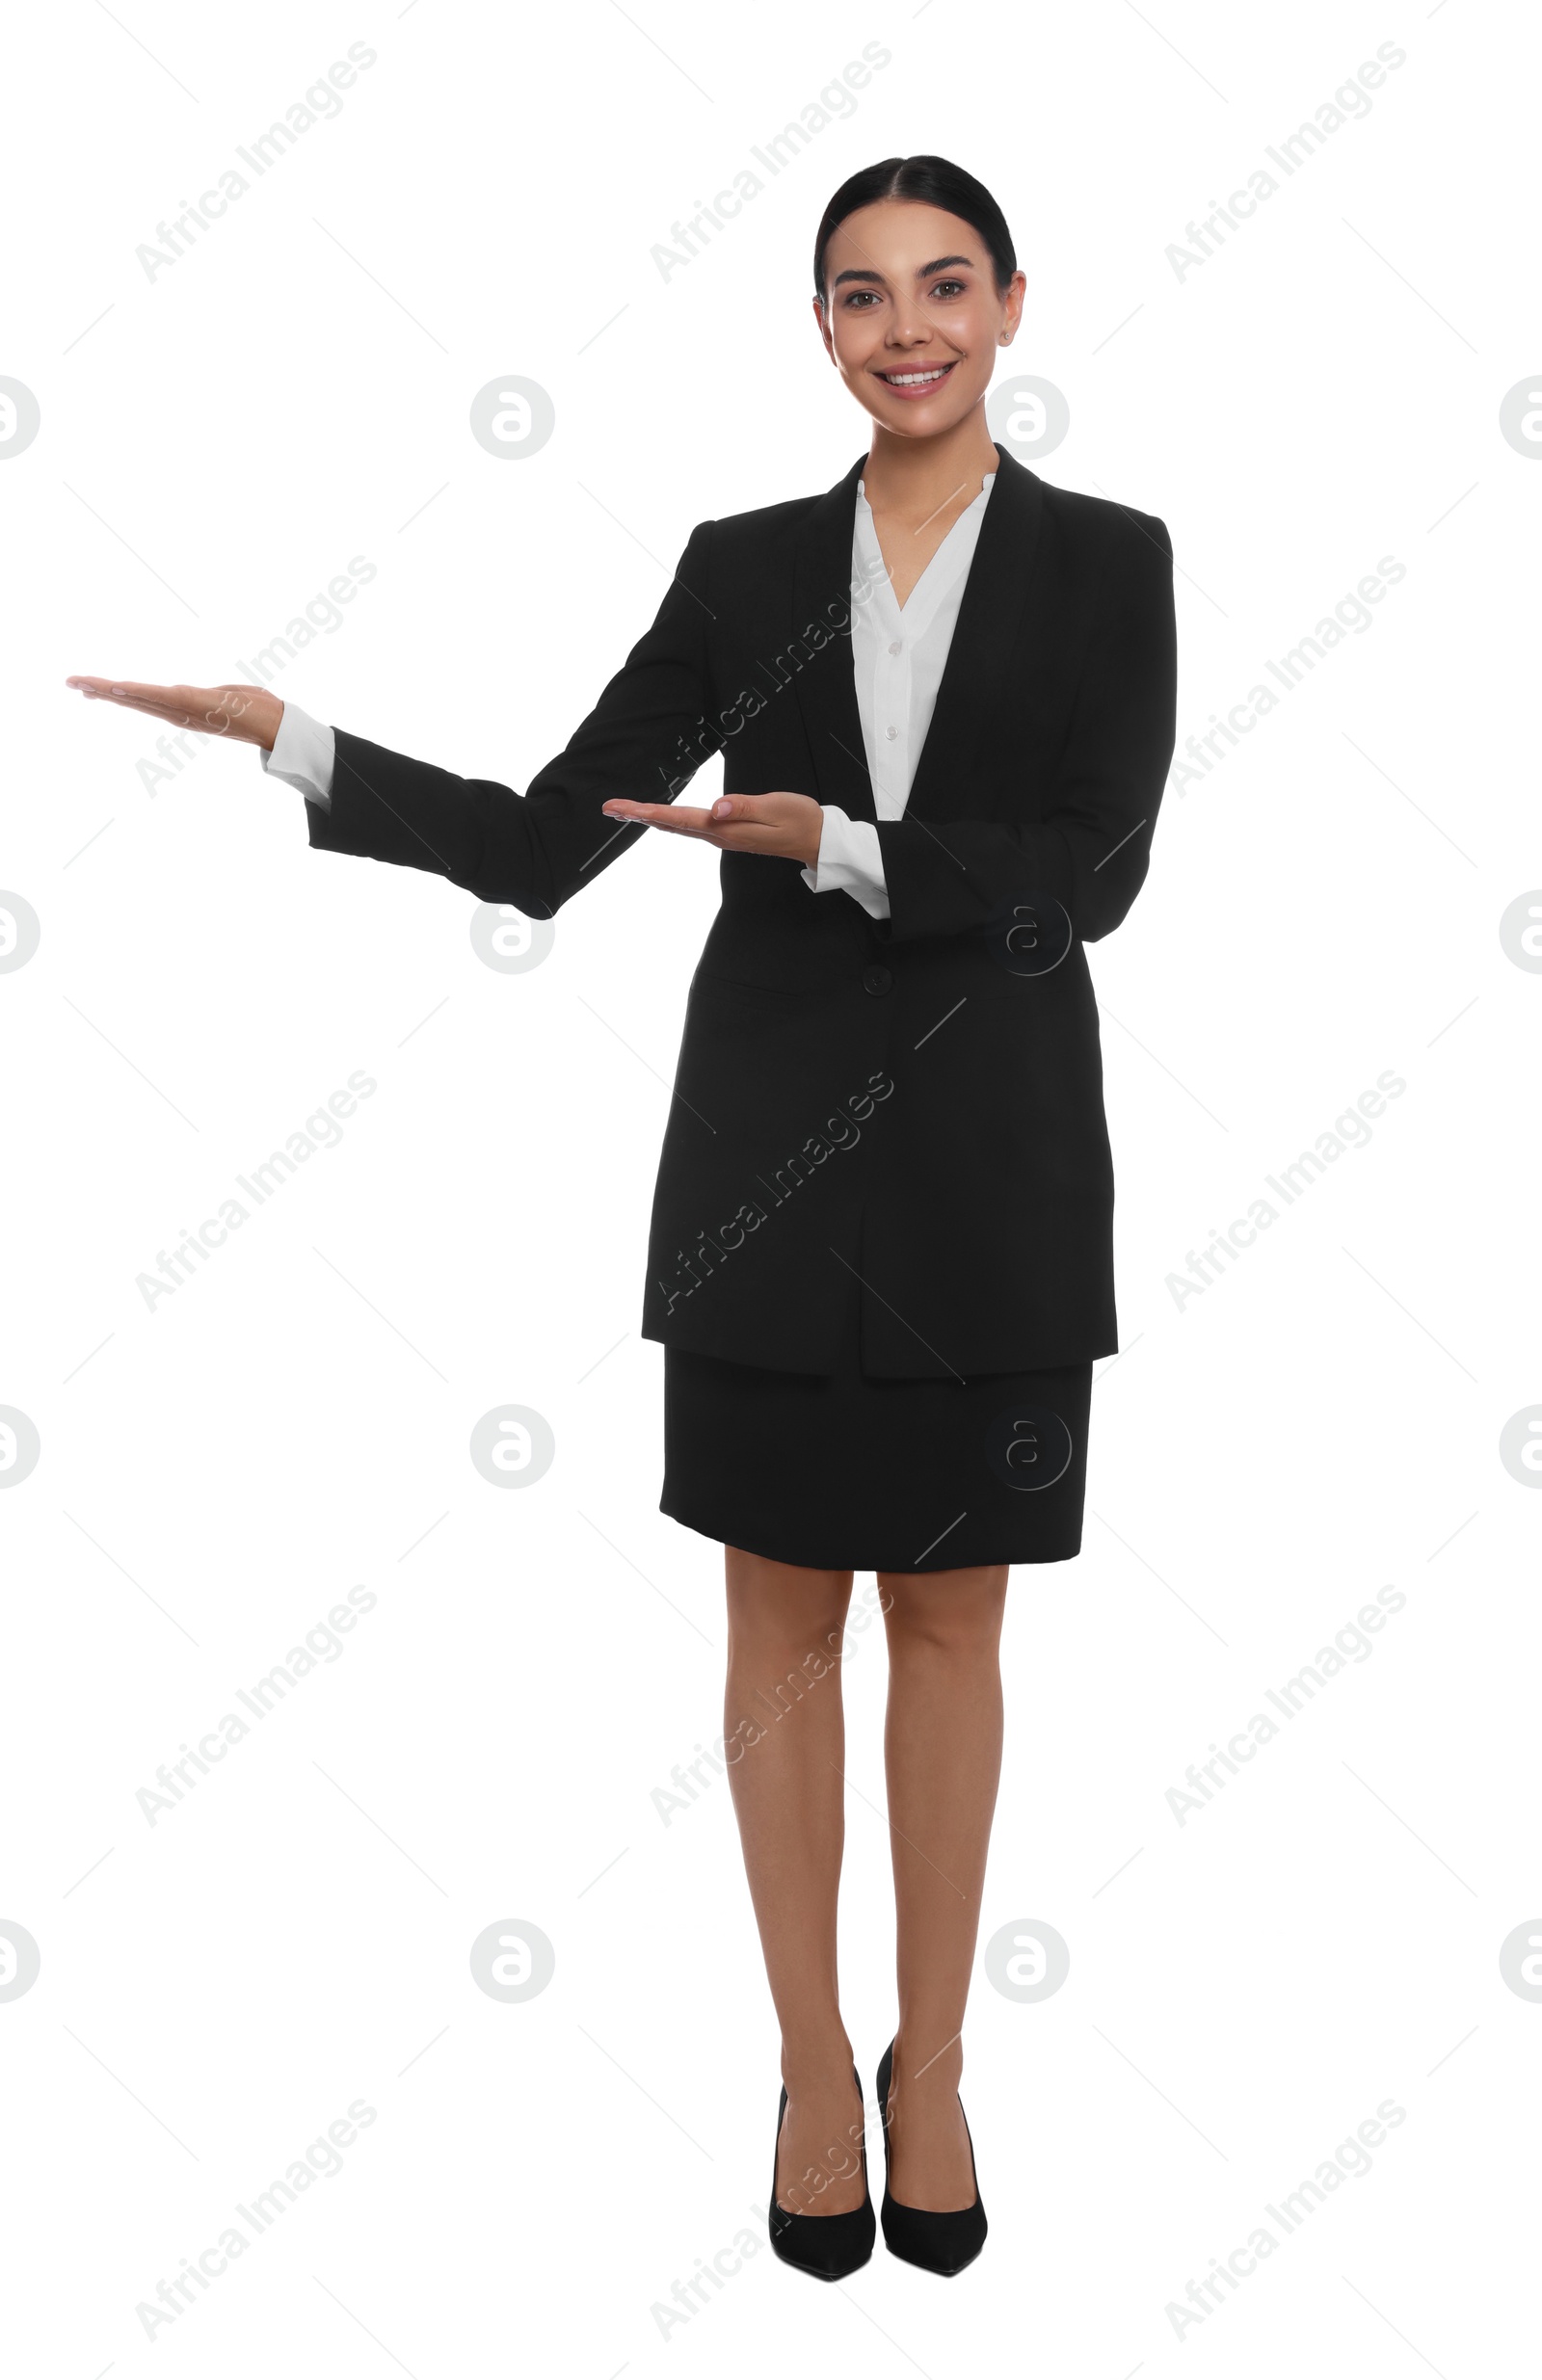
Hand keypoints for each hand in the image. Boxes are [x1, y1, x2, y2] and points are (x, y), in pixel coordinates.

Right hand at [65, 676, 283, 750]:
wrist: (276, 724)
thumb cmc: (257, 710)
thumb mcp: (230, 697)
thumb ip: (217, 696)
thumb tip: (219, 694)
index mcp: (183, 710)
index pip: (143, 700)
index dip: (117, 694)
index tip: (90, 688)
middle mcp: (178, 713)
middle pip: (132, 700)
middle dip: (100, 692)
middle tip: (70, 682)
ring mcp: (182, 709)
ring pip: (138, 698)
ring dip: (108, 690)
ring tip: (81, 683)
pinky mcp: (191, 704)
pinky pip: (157, 697)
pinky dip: (135, 692)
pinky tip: (115, 688)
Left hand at [601, 788, 823, 867]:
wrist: (818, 840)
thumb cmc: (801, 820)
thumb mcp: (777, 808)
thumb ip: (744, 807)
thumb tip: (715, 808)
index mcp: (726, 829)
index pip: (679, 819)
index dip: (648, 813)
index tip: (623, 808)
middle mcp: (719, 836)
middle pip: (670, 825)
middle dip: (638, 816)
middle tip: (609, 808)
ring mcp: (723, 837)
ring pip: (678, 827)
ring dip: (650, 818)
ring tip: (626, 810)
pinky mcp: (729, 834)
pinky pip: (691, 827)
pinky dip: (669, 821)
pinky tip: (660, 817)